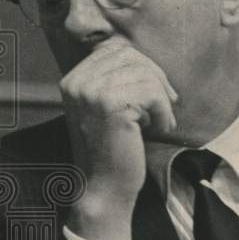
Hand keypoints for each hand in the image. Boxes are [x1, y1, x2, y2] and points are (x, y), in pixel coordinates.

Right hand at [59, 37, 177, 239]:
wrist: (104, 189)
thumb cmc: (113, 149)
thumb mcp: (106, 107)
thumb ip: (115, 79)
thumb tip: (142, 55)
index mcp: (72, 80)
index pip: (114, 50)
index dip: (142, 66)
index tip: (156, 93)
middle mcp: (77, 82)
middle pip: (130, 56)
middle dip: (155, 78)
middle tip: (166, 105)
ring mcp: (91, 92)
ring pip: (145, 74)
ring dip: (161, 99)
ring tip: (158, 123)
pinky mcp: (111, 105)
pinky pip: (152, 92)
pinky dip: (163, 111)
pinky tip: (157, 129)